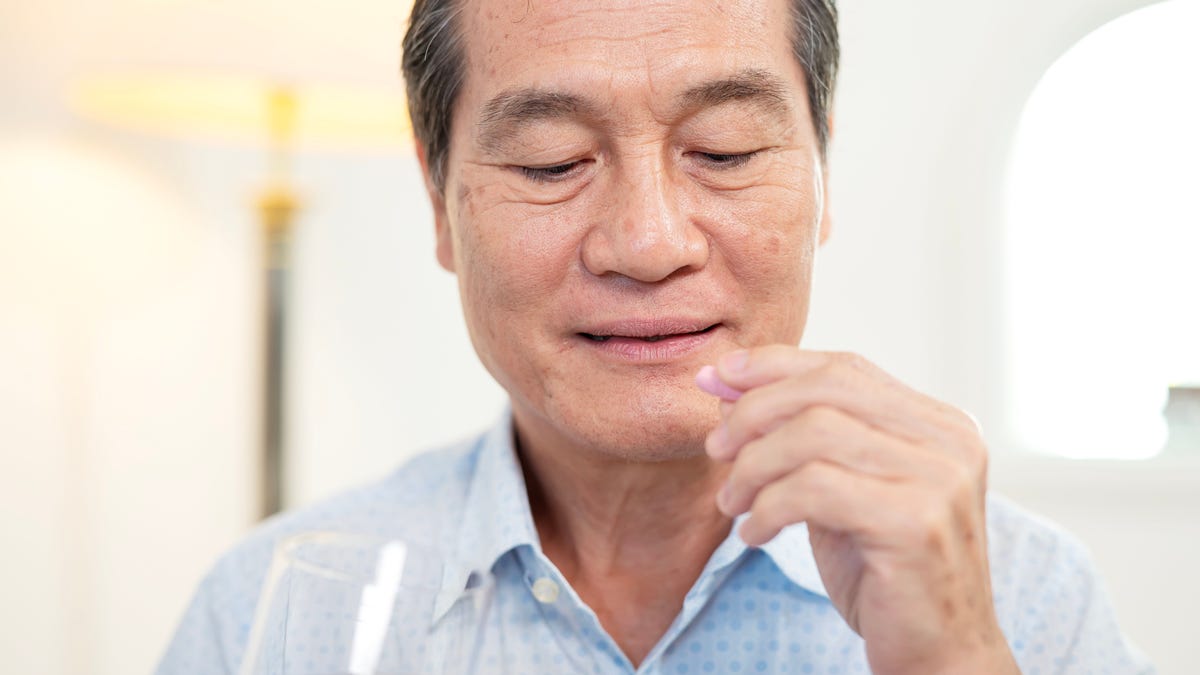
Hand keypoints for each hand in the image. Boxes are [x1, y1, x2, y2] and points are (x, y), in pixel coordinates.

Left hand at [700, 346, 1018, 674]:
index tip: (718, 378)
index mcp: (940, 424)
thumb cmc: (883, 574)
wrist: (940, 659)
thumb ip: (795, 436)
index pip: (844, 368)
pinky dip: (767, 507)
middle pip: (826, 390)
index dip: (773, 367)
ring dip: (752, 467)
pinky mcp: (914, 523)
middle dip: (754, 412)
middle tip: (715, 450)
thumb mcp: (835, 490)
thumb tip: (724, 381)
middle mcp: (950, 442)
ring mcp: (939, 480)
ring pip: (813, 434)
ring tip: (732, 502)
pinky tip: (755, 534)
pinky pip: (812, 489)